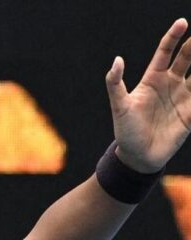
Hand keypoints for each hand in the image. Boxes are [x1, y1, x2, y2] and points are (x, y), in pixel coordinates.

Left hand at [106, 18, 190, 172]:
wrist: (137, 156)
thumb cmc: (125, 131)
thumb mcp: (119, 106)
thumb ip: (115, 83)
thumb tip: (117, 60)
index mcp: (153, 79)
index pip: (166, 52)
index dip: (173, 36)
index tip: (182, 22)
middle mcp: (171, 84)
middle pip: (187, 58)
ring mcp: (183, 98)